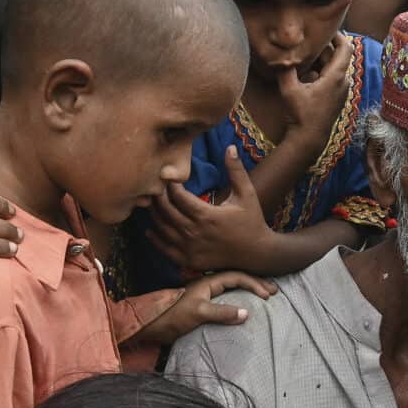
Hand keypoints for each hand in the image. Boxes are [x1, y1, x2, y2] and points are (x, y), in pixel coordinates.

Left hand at [127, 270, 277, 348]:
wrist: (149, 325)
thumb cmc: (171, 317)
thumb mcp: (197, 314)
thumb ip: (221, 313)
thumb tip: (247, 313)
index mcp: (207, 281)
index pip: (236, 276)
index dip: (254, 283)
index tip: (269, 294)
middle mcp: (206, 285)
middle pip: (237, 278)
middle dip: (256, 283)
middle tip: (274, 291)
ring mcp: (203, 294)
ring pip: (231, 286)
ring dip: (248, 289)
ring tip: (263, 294)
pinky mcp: (201, 304)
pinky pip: (225, 296)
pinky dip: (239, 297)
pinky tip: (245, 304)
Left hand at [147, 148, 276, 273]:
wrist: (256, 253)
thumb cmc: (251, 221)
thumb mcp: (246, 194)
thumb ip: (236, 171)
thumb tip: (230, 147)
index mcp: (207, 215)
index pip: (178, 196)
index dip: (171, 185)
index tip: (169, 178)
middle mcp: (195, 233)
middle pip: (166, 211)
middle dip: (158, 198)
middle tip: (155, 188)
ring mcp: (190, 249)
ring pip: (162, 229)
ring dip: (154, 215)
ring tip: (152, 204)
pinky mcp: (189, 261)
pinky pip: (165, 249)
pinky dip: (156, 239)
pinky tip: (151, 229)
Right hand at [276, 34, 356, 135]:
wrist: (309, 139)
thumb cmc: (301, 115)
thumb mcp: (289, 90)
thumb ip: (285, 70)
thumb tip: (281, 55)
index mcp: (336, 76)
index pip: (345, 48)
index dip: (338, 35)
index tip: (326, 29)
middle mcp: (343, 82)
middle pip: (338, 57)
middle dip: (324, 48)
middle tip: (308, 41)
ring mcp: (341, 91)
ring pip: (335, 68)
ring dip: (322, 61)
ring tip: (306, 56)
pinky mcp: (337, 98)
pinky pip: (332, 78)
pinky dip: (322, 72)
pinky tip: (307, 74)